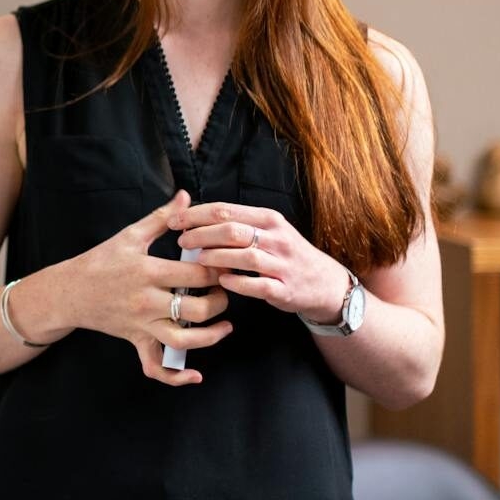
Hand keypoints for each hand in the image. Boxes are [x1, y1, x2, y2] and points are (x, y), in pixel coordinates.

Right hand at [60, 190, 231, 384]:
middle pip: (197, 310)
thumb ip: (162, 217)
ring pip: (183, 341)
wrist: (69, 292)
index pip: (196, 275)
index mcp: (148, 271)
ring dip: (211, 337)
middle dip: (220, 301)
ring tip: (226, 325)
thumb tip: (185, 197)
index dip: (219, 270)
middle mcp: (147, 302)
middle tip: (227, 290)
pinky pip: (156, 367)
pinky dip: (176, 377)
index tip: (228, 263)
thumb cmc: (101, 260)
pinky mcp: (136, 342)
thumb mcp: (130, 235)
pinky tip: (196, 375)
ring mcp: (142, 325)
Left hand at [168, 202, 347, 322]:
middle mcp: (276, 237)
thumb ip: (238, 224)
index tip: (175, 220)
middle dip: (202, 234)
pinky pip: (258, 284)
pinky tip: (221, 281)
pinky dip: (237, 282)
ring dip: (216, 257)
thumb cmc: (287, 254)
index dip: (197, 214)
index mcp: (268, 219)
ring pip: (244, 255)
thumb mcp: (269, 231)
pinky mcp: (284, 288)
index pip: (226, 210)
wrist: (324, 283)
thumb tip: (197, 219)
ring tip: (197, 259)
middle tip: (182, 240)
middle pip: (232, 230)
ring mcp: (281, 264)